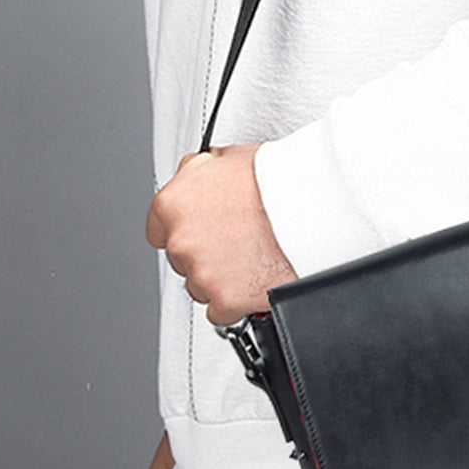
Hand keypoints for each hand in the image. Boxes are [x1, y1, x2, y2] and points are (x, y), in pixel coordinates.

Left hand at [145, 144, 297, 325]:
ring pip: (200, 286)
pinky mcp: (225, 301)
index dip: (184, 229)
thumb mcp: (225, 158)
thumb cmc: (275, 182)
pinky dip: (236, 301)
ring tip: (251, 258)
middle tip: (236, 242)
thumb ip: (198, 174)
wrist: (310, 209)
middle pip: (181, 260)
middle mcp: (180, 242)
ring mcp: (201, 275)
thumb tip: (193, 177)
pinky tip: (254, 279)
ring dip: (220, 278)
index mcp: (173, 204)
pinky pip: (221, 311)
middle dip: (205, 254)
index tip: (199, 232)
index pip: (158, 229)